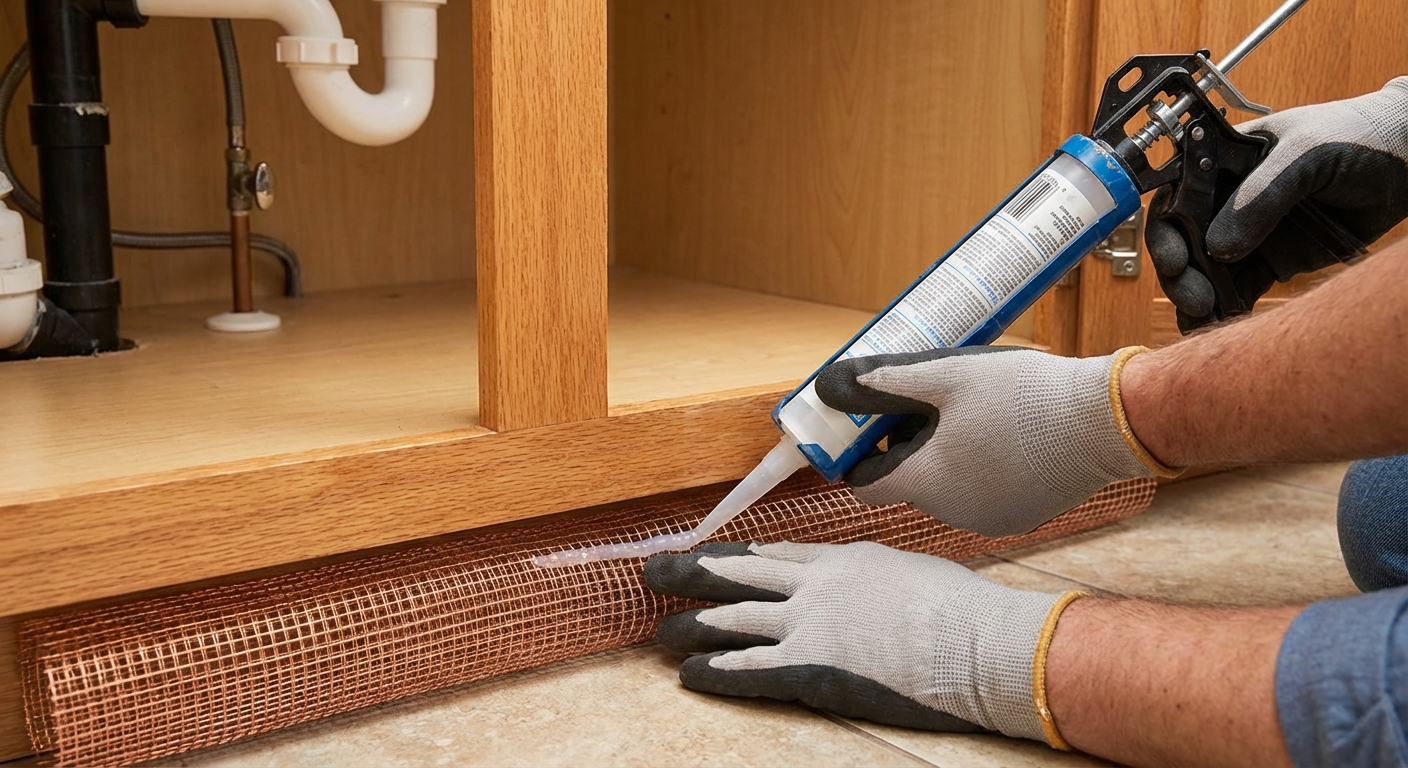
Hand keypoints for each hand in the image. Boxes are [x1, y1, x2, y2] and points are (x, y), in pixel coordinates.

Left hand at [644, 540, 1081, 744]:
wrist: (977, 640)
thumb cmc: (962, 610)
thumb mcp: (911, 574)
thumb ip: (877, 577)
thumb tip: (874, 586)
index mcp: (844, 560)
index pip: (776, 552)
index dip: (737, 555)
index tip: (711, 555)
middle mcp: (817, 586)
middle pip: (740, 573)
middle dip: (692, 573)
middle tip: (654, 570)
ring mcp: (809, 625)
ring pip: (733, 620)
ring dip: (690, 625)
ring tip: (659, 629)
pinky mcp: (811, 668)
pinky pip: (749, 670)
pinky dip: (714, 672)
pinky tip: (689, 674)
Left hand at [813, 346, 1173, 536]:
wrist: (1106, 421)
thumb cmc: (1026, 396)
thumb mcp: (949, 377)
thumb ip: (890, 383)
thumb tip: (840, 384)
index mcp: (928, 481)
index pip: (864, 488)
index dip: (857, 458)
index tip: (867, 430)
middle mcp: (952, 512)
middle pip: (907, 484)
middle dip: (907, 448)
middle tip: (927, 406)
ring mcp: (988, 521)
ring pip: (945, 491)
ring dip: (945, 459)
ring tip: (972, 417)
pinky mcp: (1020, 519)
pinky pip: (981, 498)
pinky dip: (980, 474)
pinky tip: (1003, 440)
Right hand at [1147, 77, 1407, 329]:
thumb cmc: (1358, 133)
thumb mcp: (1305, 153)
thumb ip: (1261, 196)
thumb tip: (1216, 247)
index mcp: (1222, 162)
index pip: (1175, 196)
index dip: (1165, 229)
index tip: (1176, 258)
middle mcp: (1228, 198)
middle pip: (1182, 240)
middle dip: (1179, 272)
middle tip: (1192, 297)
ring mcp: (1249, 231)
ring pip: (1206, 270)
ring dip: (1196, 296)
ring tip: (1201, 318)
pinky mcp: (1274, 259)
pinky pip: (1239, 288)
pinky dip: (1224, 309)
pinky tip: (1217, 325)